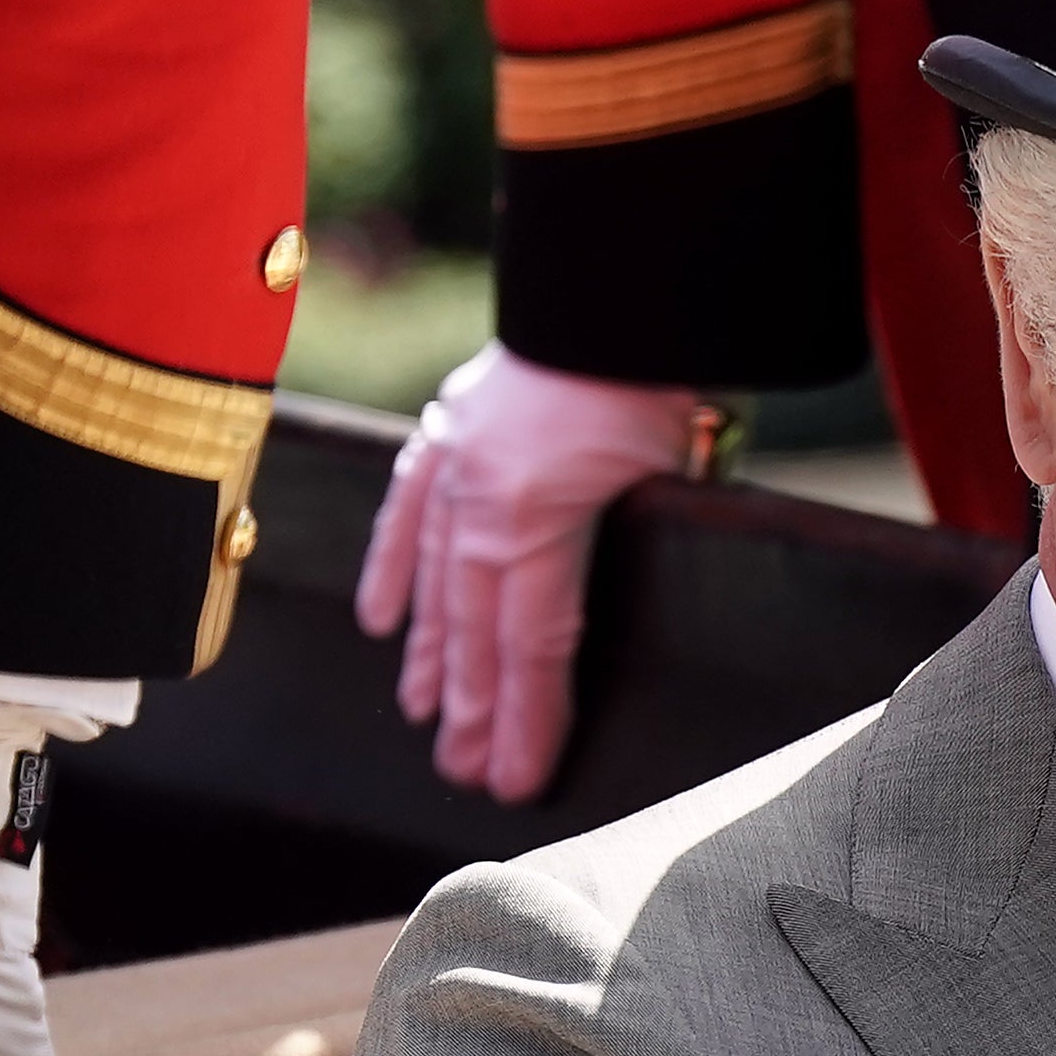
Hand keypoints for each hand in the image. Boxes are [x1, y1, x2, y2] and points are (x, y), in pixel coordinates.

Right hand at [352, 344, 704, 800]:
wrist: (620, 278)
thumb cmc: (664, 375)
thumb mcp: (674, 472)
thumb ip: (646, 546)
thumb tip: (636, 614)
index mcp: (537, 517)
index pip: (533, 643)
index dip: (527, 717)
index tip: (519, 777)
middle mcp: (481, 498)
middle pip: (475, 627)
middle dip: (474, 709)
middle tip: (467, 775)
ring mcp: (454, 460)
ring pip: (435, 580)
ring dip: (430, 655)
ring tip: (427, 718)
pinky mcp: (445, 426)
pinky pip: (406, 510)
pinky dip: (392, 568)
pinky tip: (382, 624)